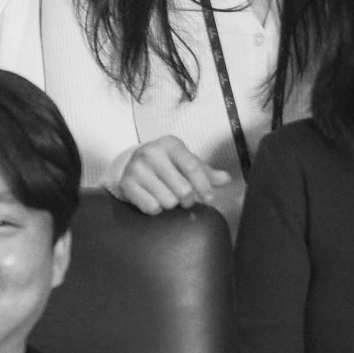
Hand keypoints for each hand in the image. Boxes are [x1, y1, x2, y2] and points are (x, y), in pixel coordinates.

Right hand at [108, 136, 234, 214]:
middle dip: (188, 200)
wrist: (131, 165)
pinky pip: (151, 208)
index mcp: (170, 144)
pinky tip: (155, 200)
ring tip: (169, 197)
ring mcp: (136, 168)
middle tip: (186, 199)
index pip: (193, 167)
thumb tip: (226, 179)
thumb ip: (207, 172)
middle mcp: (151, 152)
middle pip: (183, 189)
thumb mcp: (185, 162)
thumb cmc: (166, 164)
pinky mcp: (126, 184)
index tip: (209, 198)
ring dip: (171, 204)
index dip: (204, 186)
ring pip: (167, 201)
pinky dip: (156, 209)